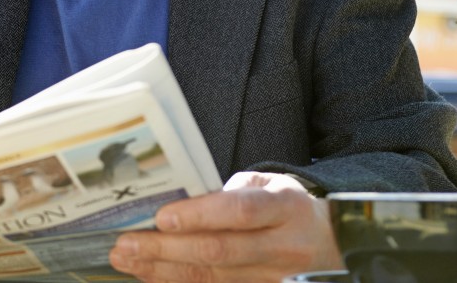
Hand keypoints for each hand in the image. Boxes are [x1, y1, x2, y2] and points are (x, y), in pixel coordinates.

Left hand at [109, 171, 341, 282]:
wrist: (330, 243)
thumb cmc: (286, 205)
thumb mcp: (269, 183)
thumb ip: (231, 190)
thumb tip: (183, 199)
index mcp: (284, 207)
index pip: (240, 212)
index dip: (201, 215)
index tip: (162, 217)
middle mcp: (281, 246)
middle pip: (220, 250)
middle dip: (167, 249)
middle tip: (126, 244)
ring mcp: (272, 276)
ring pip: (213, 276)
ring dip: (163, 269)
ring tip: (127, 259)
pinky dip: (176, 281)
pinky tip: (149, 274)